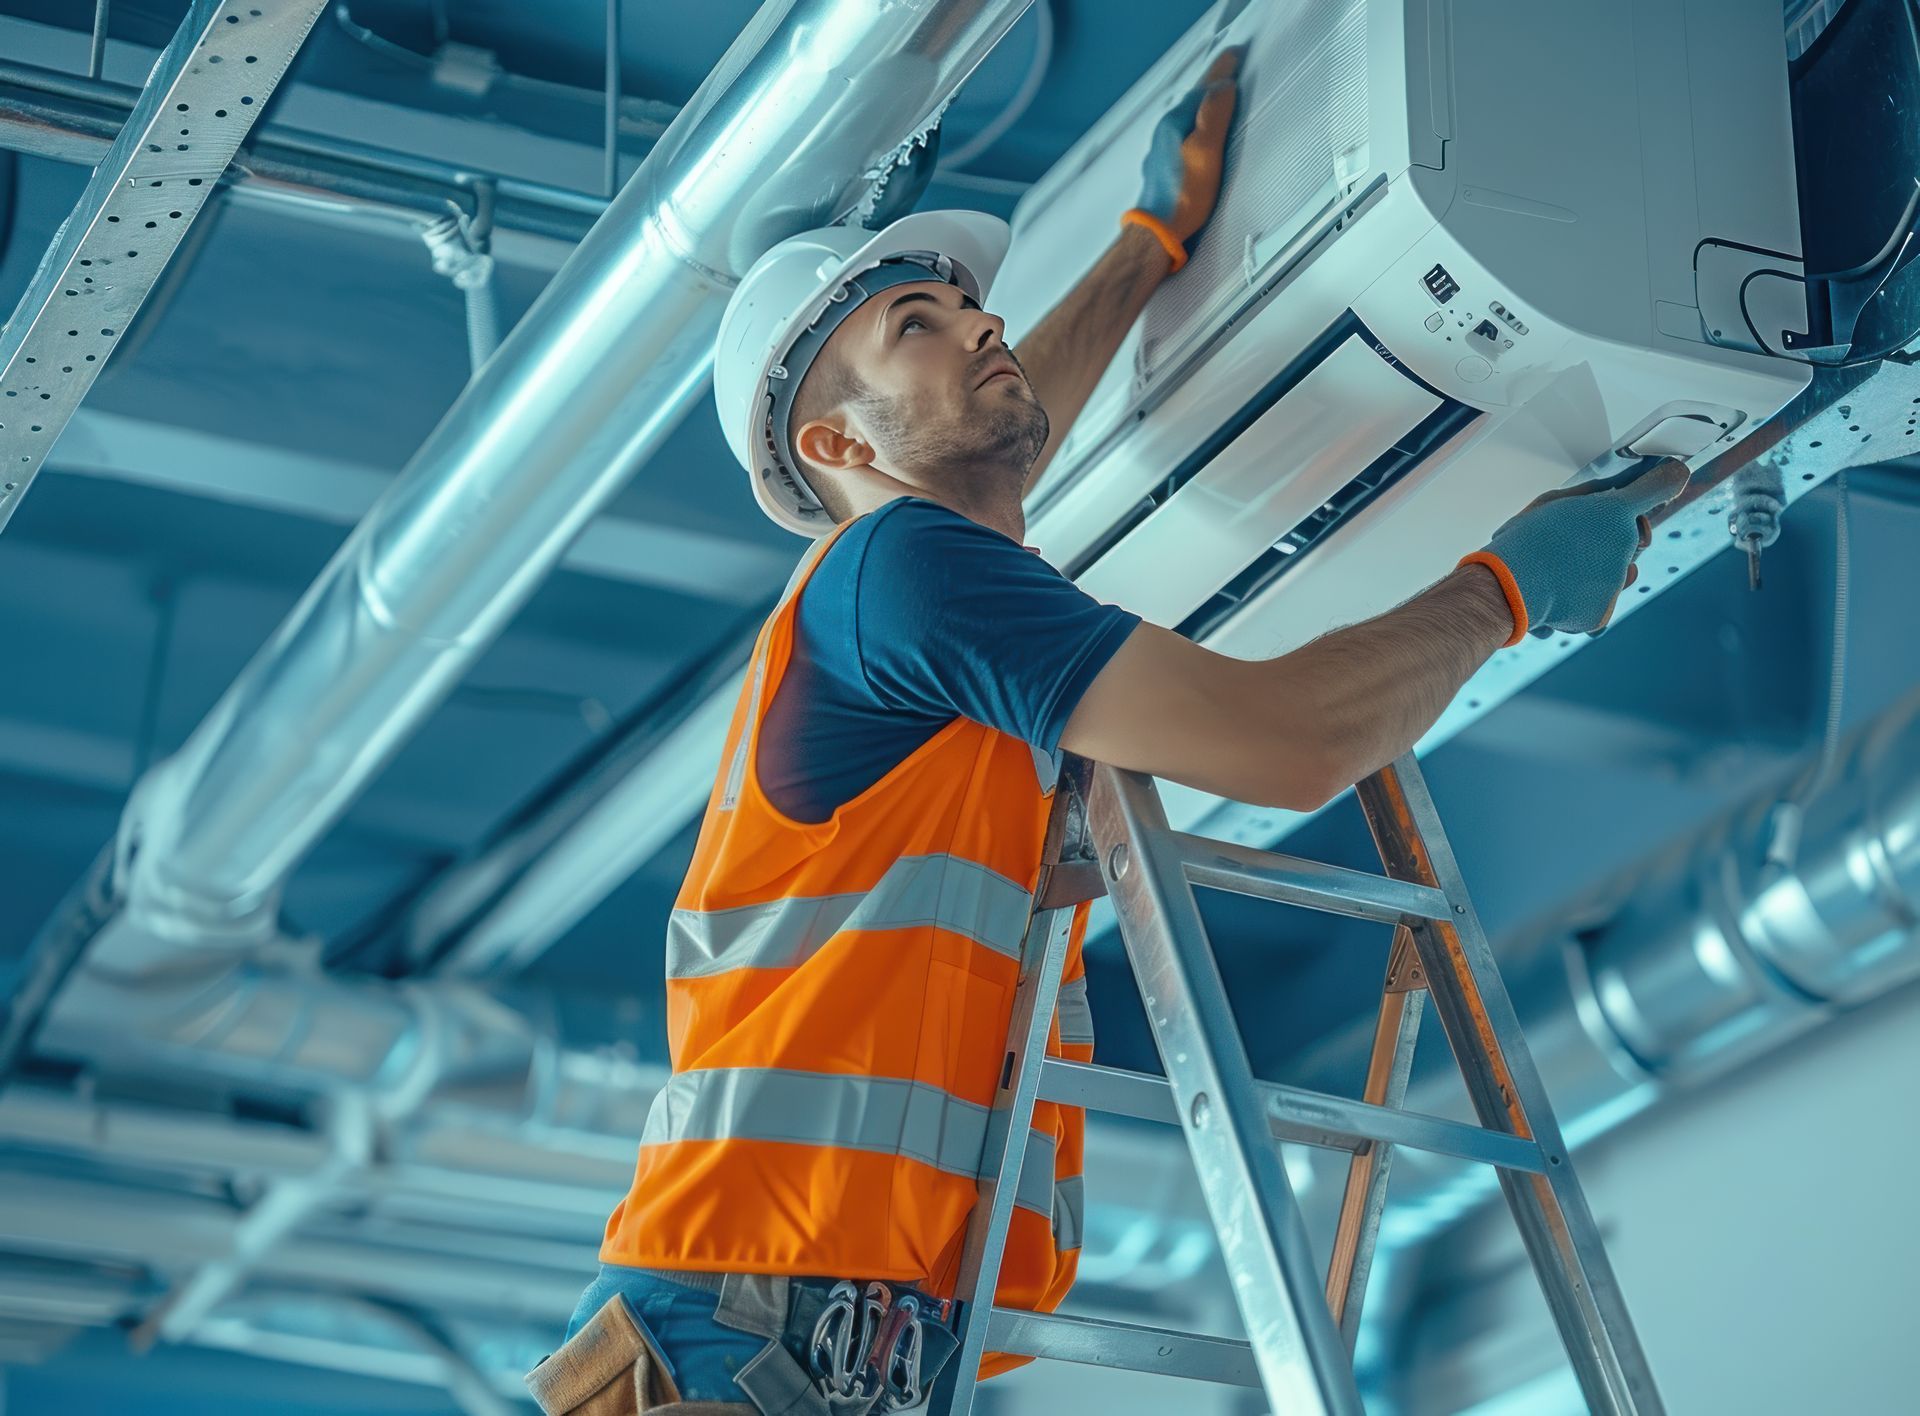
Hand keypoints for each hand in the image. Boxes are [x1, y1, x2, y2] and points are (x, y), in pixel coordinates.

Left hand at [1133, 46, 1243, 248]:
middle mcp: (1165, 133)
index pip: (1204, 87)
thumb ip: (1214, 116)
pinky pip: (1184, 135)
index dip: (1222, 71)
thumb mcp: (1205, 152)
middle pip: (1194, 100)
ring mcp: (1162, 151)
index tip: (1235, 56)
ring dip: (1204, 105)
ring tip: (1217, 96)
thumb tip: (1224, 87)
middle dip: (1212, 84)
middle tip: (1228, 70)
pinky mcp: (1165, 168)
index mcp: (1175, 123)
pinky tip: (1200, 134)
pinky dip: (1196, 126)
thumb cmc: (1181, 198)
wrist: (1156, 233)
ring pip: (1187, 117)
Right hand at [1466, 459, 1690, 640]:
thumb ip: (1592, 492)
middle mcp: (1625, 547)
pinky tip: (1554, 594)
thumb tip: (1614, 487)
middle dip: (1618, 537)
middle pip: (1637, 538)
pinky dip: (1578, 603)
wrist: (1505, 589)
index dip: (1662, 483)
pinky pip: (1598, 605)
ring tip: (1563, 571)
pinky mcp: (1601, 615)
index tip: (1670, 476)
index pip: (1655, 489)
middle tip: (1584, 538)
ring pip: (1620, 575)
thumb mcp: (1553, 501)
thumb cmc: (1524, 542)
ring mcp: (1616, 583)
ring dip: (1601, 572)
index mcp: (1614, 513)